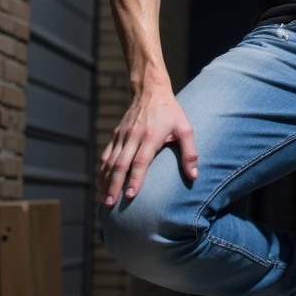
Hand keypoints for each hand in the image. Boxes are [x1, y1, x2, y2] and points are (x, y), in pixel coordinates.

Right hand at [100, 86, 197, 205]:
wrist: (150, 91)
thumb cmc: (171, 112)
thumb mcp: (185, 129)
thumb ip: (190, 153)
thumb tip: (194, 176)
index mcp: (151, 136)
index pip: (140, 161)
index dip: (135, 179)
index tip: (131, 196)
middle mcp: (133, 136)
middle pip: (121, 164)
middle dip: (115, 185)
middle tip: (111, 203)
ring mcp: (122, 135)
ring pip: (110, 161)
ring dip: (106, 181)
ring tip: (104, 199)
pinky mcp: (116, 135)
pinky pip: (106, 155)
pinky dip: (102, 170)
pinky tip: (101, 184)